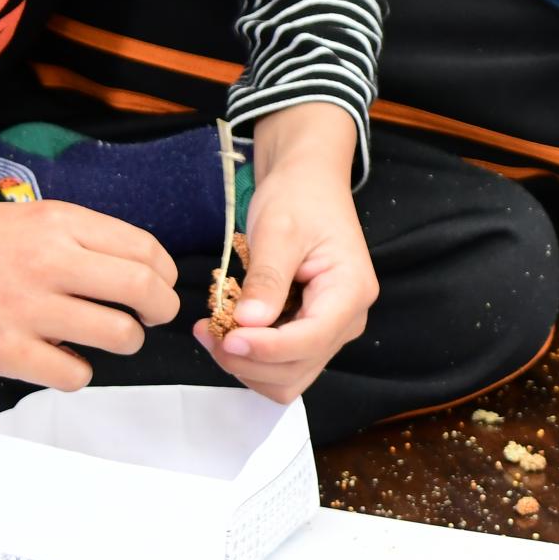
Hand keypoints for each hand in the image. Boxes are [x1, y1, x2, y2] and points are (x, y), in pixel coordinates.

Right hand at [0, 201, 177, 390]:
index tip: (157, 288)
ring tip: (102, 341)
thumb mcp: (16, 220)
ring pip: (120, 336)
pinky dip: (77, 374)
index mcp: (56, 222)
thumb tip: (125, 267)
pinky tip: (59, 362)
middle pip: (146, 291)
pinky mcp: (5, 352)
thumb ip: (68, 238)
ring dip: (123, 344)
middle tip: (146, 321)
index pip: (145, 249)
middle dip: (159, 312)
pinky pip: (75, 374)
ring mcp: (29, 308)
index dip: (163, 276)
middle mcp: (50, 260)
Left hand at [200, 103, 374, 400]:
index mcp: (350, 291)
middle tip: (208, 331)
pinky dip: (248, 357)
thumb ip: (266, 280)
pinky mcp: (307, 331)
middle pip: (296, 370)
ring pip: (285, 376)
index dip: (265, 348)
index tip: (226, 337)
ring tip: (212, 330)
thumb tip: (249, 325)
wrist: (306, 182)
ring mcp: (328, 329)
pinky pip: (278, 363)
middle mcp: (346, 318)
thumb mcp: (279, 231)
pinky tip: (224, 329)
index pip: (309, 340)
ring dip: (245, 364)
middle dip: (248, 360)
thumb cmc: (299, 197)